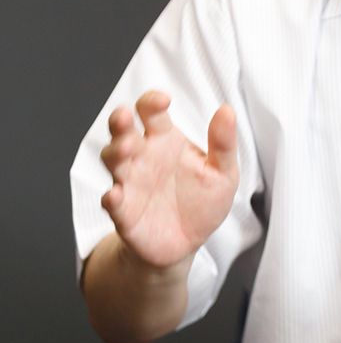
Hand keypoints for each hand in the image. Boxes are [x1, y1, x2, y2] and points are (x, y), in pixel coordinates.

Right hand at [99, 91, 238, 268]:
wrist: (189, 242)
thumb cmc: (204, 200)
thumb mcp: (223, 172)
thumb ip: (223, 143)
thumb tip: (227, 110)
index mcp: (166, 140)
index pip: (152, 113)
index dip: (152, 102)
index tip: (162, 100)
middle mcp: (143, 157)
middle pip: (123, 132)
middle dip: (120, 121)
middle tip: (126, 117)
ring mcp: (130, 183)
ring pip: (112, 161)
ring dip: (115, 153)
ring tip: (128, 148)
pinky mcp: (125, 213)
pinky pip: (112, 202)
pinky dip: (112, 198)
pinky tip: (116, 195)